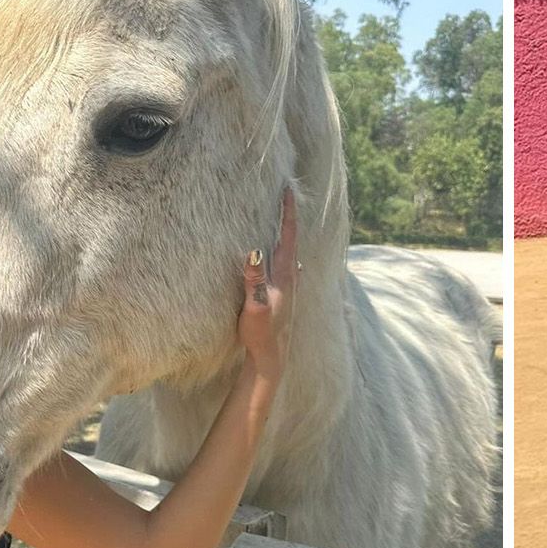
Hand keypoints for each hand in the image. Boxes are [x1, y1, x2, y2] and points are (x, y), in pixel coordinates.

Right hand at [238, 187, 297, 378]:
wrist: (271, 357)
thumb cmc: (261, 333)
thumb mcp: (255, 306)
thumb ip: (254, 280)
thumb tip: (254, 251)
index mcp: (285, 276)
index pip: (288, 236)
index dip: (288, 213)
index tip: (288, 190)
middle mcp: (291, 278)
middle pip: (292, 240)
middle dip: (289, 216)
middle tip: (286, 194)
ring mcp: (289, 286)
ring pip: (290, 252)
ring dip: (288, 233)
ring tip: (284, 217)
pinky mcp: (284, 294)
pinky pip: (286, 264)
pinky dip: (284, 250)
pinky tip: (286, 256)